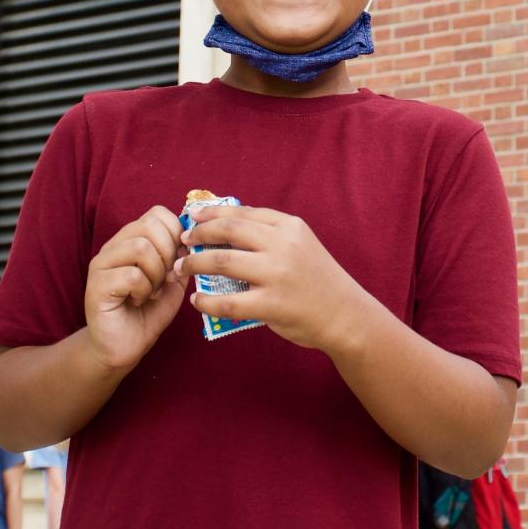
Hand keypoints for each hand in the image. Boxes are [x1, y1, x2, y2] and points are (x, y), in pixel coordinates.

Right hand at [83, 207, 185, 370]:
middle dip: (168, 253)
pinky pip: (131, 275)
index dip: (175, 234)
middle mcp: (114, 246)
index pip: (157, 214)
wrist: (123, 347)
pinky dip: (144, 290)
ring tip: (152, 291)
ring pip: (140, 248)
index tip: (178, 260)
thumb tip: (191, 240)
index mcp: (131, 240)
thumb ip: (181, 259)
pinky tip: (140, 301)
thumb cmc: (147, 313)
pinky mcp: (97, 285)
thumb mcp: (173, 282)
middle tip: (165, 278)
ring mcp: (101, 264)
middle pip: (149, 226)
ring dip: (156, 273)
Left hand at [177, 205, 375, 352]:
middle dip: (200, 234)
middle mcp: (283, 245)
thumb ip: (270, 235)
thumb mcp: (300, 245)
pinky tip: (197, 301)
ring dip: (196, 264)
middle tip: (184, 241)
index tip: (193, 218)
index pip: (242, 213)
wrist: (345, 314)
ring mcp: (276, 274)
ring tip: (182, 268)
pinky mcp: (271, 304)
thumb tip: (226, 228)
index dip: (212, 214)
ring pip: (222, 262)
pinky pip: (227, 302)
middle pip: (229, 231)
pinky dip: (206, 301)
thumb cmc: (318, 280)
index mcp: (289, 227)